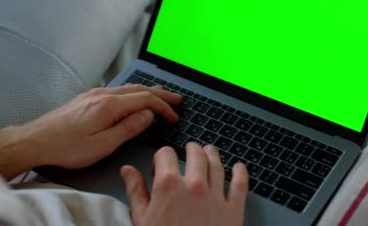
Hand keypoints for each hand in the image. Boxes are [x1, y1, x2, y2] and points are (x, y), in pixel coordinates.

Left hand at [0, 84, 181, 180]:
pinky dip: (132, 93)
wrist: (36, 140)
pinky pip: (117, 91)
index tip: (174, 116)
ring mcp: (93, 94)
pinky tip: (132, 97)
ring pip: (127, 88)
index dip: (163, 107)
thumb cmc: (65, 147)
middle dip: (160, 94)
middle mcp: (102, 95)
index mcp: (108, 105)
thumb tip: (147, 115)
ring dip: (147, 91)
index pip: (145, 100)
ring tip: (160, 94)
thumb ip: (127, 128)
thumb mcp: (102, 145)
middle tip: (177, 99)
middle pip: (139, 89)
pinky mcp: (86, 99)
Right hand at [121, 143, 248, 225]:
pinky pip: (240, 185)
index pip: (166, 154)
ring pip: (216, 165)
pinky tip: (239, 167)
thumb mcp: (141, 219)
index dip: (161, 157)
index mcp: (168, 185)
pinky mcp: (233, 211)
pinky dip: (240, 173)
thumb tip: (127, 171)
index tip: (161, 166)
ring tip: (210, 150)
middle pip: (195, 154)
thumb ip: (135, 191)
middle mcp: (194, 185)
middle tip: (189, 150)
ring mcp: (215, 197)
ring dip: (212, 154)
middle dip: (191, 149)